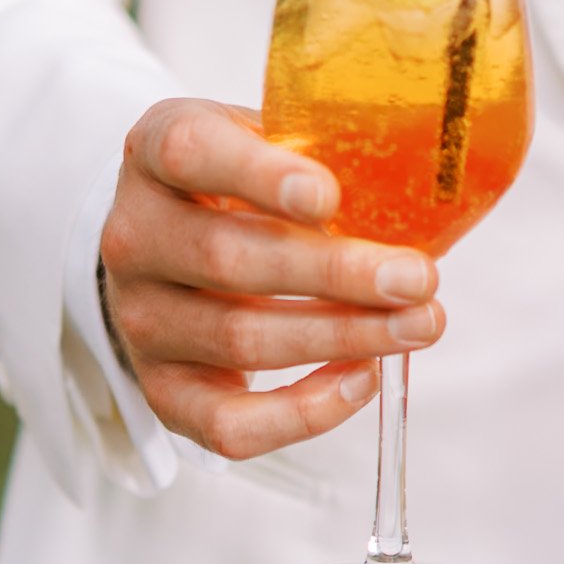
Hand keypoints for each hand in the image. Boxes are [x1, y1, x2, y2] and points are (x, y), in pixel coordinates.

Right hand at [99, 98, 443, 459]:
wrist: (172, 242)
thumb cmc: (241, 186)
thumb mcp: (269, 140)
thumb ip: (323, 153)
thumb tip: (427, 194)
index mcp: (158, 152)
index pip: (191, 153)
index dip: (259, 175)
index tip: (329, 196)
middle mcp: (136, 237)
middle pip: (229, 260)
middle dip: (337, 275)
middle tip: (417, 279)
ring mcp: (141, 319)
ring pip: (239, 340)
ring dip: (342, 337)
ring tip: (418, 325)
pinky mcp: (162, 390)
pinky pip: (228, 424)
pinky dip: (302, 412)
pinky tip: (361, 377)